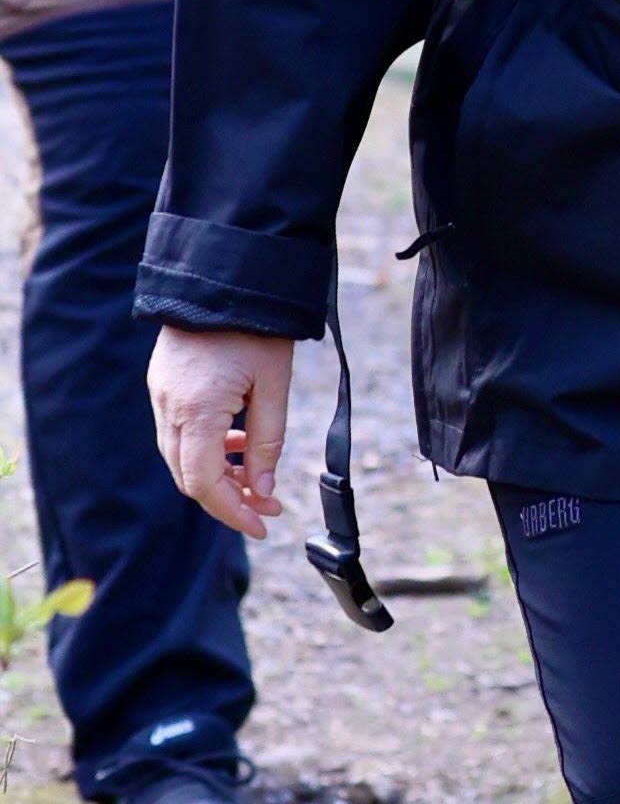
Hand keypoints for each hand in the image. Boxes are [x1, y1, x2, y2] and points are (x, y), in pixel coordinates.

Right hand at [148, 325, 293, 536]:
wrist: (225, 277)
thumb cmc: (257, 328)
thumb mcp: (275, 386)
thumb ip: (268, 441)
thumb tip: (263, 489)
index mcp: (197, 411)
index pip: (204, 483)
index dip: (232, 511)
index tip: (262, 525)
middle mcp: (170, 408)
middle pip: (188, 476)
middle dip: (227, 498)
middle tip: (267, 505)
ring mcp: (160, 396)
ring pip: (181, 456)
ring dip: (217, 474)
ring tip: (257, 476)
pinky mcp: (162, 384)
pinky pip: (178, 431)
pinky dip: (206, 448)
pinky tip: (237, 443)